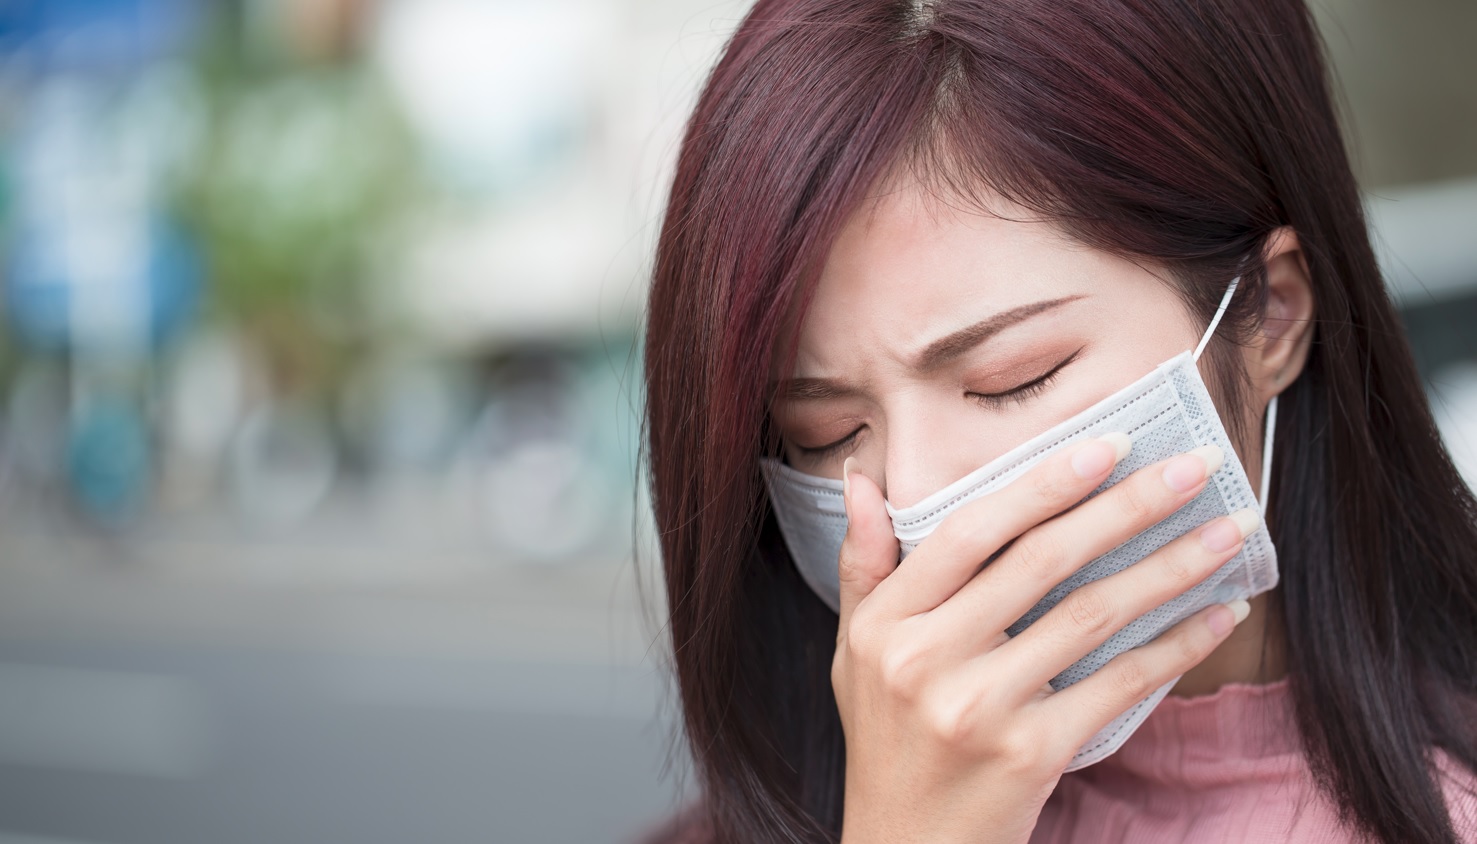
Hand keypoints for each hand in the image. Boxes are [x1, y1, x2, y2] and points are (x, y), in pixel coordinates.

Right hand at [832, 435, 1255, 843]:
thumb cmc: (887, 740)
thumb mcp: (853, 651)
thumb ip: (864, 565)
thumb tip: (862, 481)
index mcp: (884, 623)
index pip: (970, 532)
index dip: (1043, 484)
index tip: (1110, 444)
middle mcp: (925, 660)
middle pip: (1043, 562)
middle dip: (1127, 506)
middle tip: (1193, 466)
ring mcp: (979, 709)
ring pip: (1092, 616)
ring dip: (1170, 568)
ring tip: (1228, 531)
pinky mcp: (1031, 755)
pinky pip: (1118, 685)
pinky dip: (1175, 646)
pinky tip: (1217, 615)